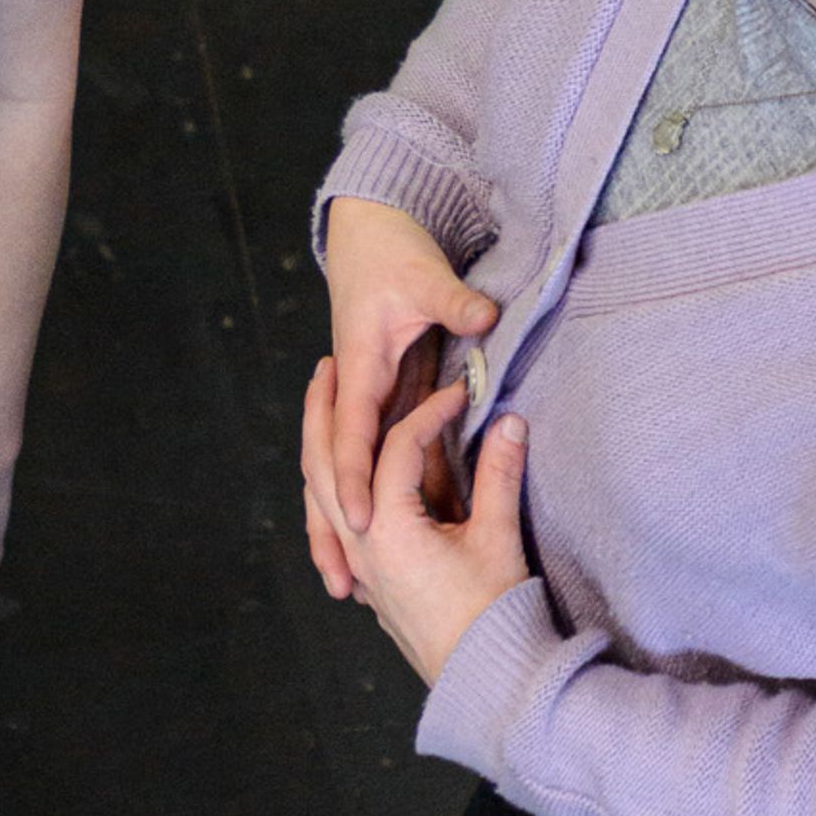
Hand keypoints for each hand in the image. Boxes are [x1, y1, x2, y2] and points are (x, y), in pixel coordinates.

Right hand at [302, 194, 499, 600]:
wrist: (366, 231)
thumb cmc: (393, 253)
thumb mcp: (427, 277)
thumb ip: (457, 302)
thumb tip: (486, 317)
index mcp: (358, 365)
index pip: (353, 432)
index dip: (355, 479)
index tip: (361, 522)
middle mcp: (350, 388)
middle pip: (329, 469)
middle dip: (333, 526)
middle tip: (344, 584)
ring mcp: (354, 396)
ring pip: (334, 472)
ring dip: (334, 524)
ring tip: (343, 584)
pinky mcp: (365, 396)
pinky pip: (354, 459)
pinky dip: (351, 499)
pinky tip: (362, 540)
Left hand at [345, 382, 538, 691]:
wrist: (485, 679)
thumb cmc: (493, 614)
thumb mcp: (498, 538)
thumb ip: (499, 474)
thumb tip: (510, 421)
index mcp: (388, 530)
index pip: (397, 449)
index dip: (431, 412)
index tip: (461, 393)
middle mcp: (359, 546)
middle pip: (323, 465)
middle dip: (323, 413)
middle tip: (326, 367)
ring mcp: (357, 566)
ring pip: (318, 497)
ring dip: (318, 451)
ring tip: (320, 412)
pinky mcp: (367, 582)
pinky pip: (330, 525)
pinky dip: (327, 492)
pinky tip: (339, 481)